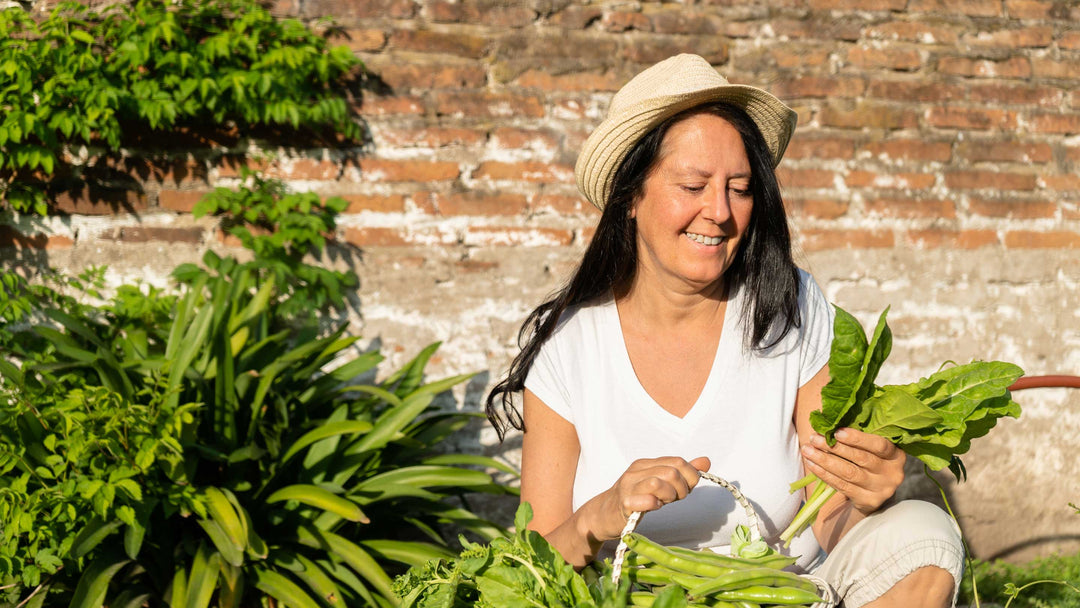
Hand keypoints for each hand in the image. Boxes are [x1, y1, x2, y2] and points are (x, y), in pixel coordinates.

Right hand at [591, 456, 710, 541]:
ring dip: (669, 496)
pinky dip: (654, 504)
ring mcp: (629, 486)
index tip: (685, 489)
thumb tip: (705, 461)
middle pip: (672, 472)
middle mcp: (636, 471)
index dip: (689, 476)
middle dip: (681, 489)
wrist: (604, 515)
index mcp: (646, 463)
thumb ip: (682, 473)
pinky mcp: (624, 503)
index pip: (678, 462)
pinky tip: (653, 507)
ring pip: (659, 483)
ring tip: (663, 503)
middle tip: (674, 499)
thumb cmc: (635, 499)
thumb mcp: (660, 483)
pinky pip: (646, 500)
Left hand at [800, 428, 904, 514]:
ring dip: (825, 460)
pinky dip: (824, 474)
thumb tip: (831, 421)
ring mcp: (881, 489)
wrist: (874, 494)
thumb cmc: (869, 462)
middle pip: (861, 458)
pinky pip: (842, 486)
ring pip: (849, 473)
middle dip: (834, 447)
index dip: (857, 438)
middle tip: (814, 438)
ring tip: (808, 450)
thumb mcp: (871, 449)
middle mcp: (893, 473)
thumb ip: (859, 436)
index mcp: (896, 455)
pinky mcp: (868, 501)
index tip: (836, 432)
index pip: (879, 445)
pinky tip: (812, 465)